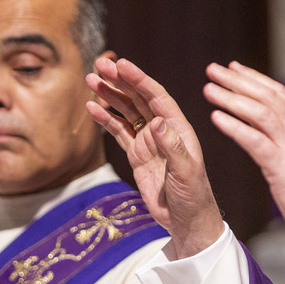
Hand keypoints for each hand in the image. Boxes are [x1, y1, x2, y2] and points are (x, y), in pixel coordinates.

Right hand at [86, 56, 224, 258]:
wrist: (185, 219)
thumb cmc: (193, 195)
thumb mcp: (185, 172)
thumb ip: (172, 147)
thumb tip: (155, 122)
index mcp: (178, 128)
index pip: (156, 97)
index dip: (139, 80)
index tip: (122, 65)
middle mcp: (163, 129)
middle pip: (139, 98)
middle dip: (120, 80)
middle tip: (100, 64)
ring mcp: (149, 141)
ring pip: (126, 111)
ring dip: (110, 95)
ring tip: (91, 79)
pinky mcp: (137, 154)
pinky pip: (119, 131)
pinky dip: (106, 119)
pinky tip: (92, 107)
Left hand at [203, 61, 284, 264]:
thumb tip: (269, 130)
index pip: (278, 94)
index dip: (254, 78)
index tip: (234, 67)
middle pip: (266, 97)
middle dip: (238, 81)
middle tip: (214, 70)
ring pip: (260, 113)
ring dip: (231, 98)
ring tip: (209, 89)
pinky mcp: (282, 167)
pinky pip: (255, 141)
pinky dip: (234, 127)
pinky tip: (216, 118)